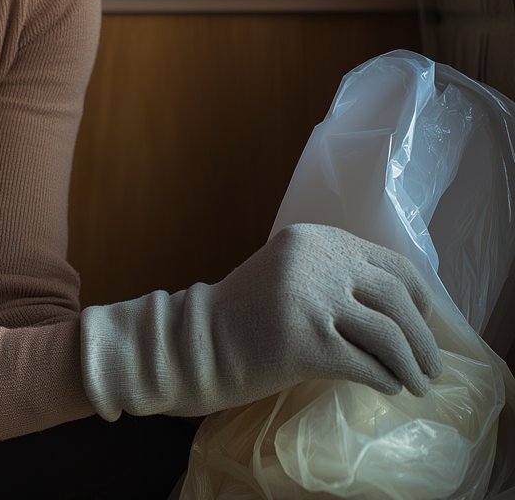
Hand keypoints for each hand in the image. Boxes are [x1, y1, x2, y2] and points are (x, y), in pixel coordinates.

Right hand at [80, 222, 443, 419]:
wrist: (197, 343)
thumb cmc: (246, 314)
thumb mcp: (290, 272)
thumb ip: (334, 272)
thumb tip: (402, 302)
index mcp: (314, 238)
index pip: (391, 263)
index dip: (420, 297)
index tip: (427, 323)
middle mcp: (315, 261)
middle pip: (397, 298)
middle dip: (424, 338)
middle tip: (431, 366)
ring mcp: (309, 300)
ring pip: (389, 334)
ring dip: (412, 365)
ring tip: (417, 384)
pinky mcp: (305, 343)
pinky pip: (367, 365)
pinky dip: (387, 380)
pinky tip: (389, 388)